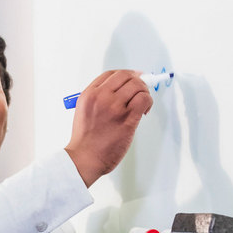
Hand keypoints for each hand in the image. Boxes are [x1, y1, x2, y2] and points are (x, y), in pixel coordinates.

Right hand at [64, 69, 153, 185]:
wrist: (85, 157)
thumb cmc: (85, 139)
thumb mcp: (84, 111)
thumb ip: (98, 99)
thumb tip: (120, 91)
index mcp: (89, 94)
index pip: (111, 74)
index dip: (126, 74)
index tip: (134, 77)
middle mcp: (101, 97)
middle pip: (126, 76)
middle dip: (138, 80)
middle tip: (142, 89)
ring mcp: (115, 107)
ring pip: (138, 86)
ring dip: (144, 91)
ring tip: (143, 102)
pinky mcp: (128, 119)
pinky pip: (144, 99)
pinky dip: (148, 101)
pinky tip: (145, 110)